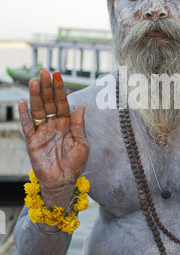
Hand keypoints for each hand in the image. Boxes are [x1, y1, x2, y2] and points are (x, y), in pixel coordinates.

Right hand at [19, 70, 88, 207]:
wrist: (63, 182)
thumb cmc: (75, 164)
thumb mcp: (82, 144)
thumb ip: (79, 126)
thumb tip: (80, 106)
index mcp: (67, 124)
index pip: (62, 103)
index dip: (59, 90)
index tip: (57, 75)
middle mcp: (54, 125)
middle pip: (49, 103)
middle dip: (47, 88)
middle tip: (44, 72)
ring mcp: (42, 132)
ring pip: (38, 110)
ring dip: (36, 96)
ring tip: (35, 82)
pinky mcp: (32, 141)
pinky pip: (27, 126)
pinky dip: (24, 115)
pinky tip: (23, 102)